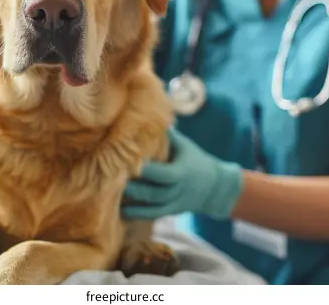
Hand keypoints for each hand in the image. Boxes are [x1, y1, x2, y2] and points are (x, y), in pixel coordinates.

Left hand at [121, 126, 243, 220]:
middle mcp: (178, 190)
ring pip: (151, 206)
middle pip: (154, 192)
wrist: (215, 188)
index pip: (164, 174)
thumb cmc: (196, 159)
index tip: (129, 163)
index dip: (147, 171)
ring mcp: (174, 203)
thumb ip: (167, 135)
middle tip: (113, 180)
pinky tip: (122, 212)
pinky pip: (152, 215)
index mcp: (182, 172)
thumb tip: (150, 112)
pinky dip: (137, 214)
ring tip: (113, 196)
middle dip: (134, 188)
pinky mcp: (170, 212)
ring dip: (133, 202)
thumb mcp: (185, 145)